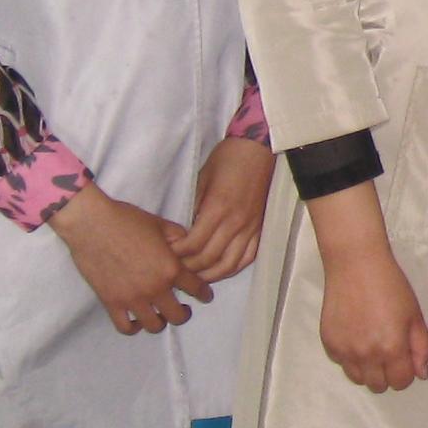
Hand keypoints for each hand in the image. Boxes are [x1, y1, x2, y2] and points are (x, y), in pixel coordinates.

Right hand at [52, 185, 208, 330]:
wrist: (91, 222)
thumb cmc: (126, 219)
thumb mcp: (160, 224)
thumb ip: (178, 238)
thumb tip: (187, 246)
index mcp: (170, 268)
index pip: (197, 289)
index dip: (204, 294)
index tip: (205, 297)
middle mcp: (155, 288)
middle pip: (177, 316)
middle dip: (183, 313)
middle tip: (182, 308)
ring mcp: (132, 299)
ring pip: (154, 326)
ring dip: (160, 322)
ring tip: (159, 315)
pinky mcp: (111, 303)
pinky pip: (126, 327)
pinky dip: (134, 327)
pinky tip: (136, 319)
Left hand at [173, 137, 273, 284]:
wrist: (257, 150)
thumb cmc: (227, 160)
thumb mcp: (202, 179)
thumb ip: (194, 206)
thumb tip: (183, 230)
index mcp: (217, 208)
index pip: (194, 244)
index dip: (177, 254)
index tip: (166, 253)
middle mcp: (235, 223)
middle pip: (209, 258)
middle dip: (189, 268)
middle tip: (176, 269)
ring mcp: (250, 228)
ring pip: (229, 264)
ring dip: (210, 275)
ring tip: (196, 276)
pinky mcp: (260, 229)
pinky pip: (248, 257)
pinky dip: (233, 268)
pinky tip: (221, 269)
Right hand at [314, 198, 427, 392]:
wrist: (355, 265)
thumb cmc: (390, 286)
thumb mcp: (414, 315)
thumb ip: (421, 348)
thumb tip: (421, 374)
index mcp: (392, 349)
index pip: (400, 382)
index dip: (405, 373)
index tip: (404, 359)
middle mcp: (366, 355)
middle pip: (378, 386)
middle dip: (387, 374)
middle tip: (388, 352)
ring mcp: (345, 351)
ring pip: (358, 379)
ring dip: (367, 369)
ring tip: (371, 346)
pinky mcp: (329, 343)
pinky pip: (342, 363)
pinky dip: (350, 357)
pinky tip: (355, 336)